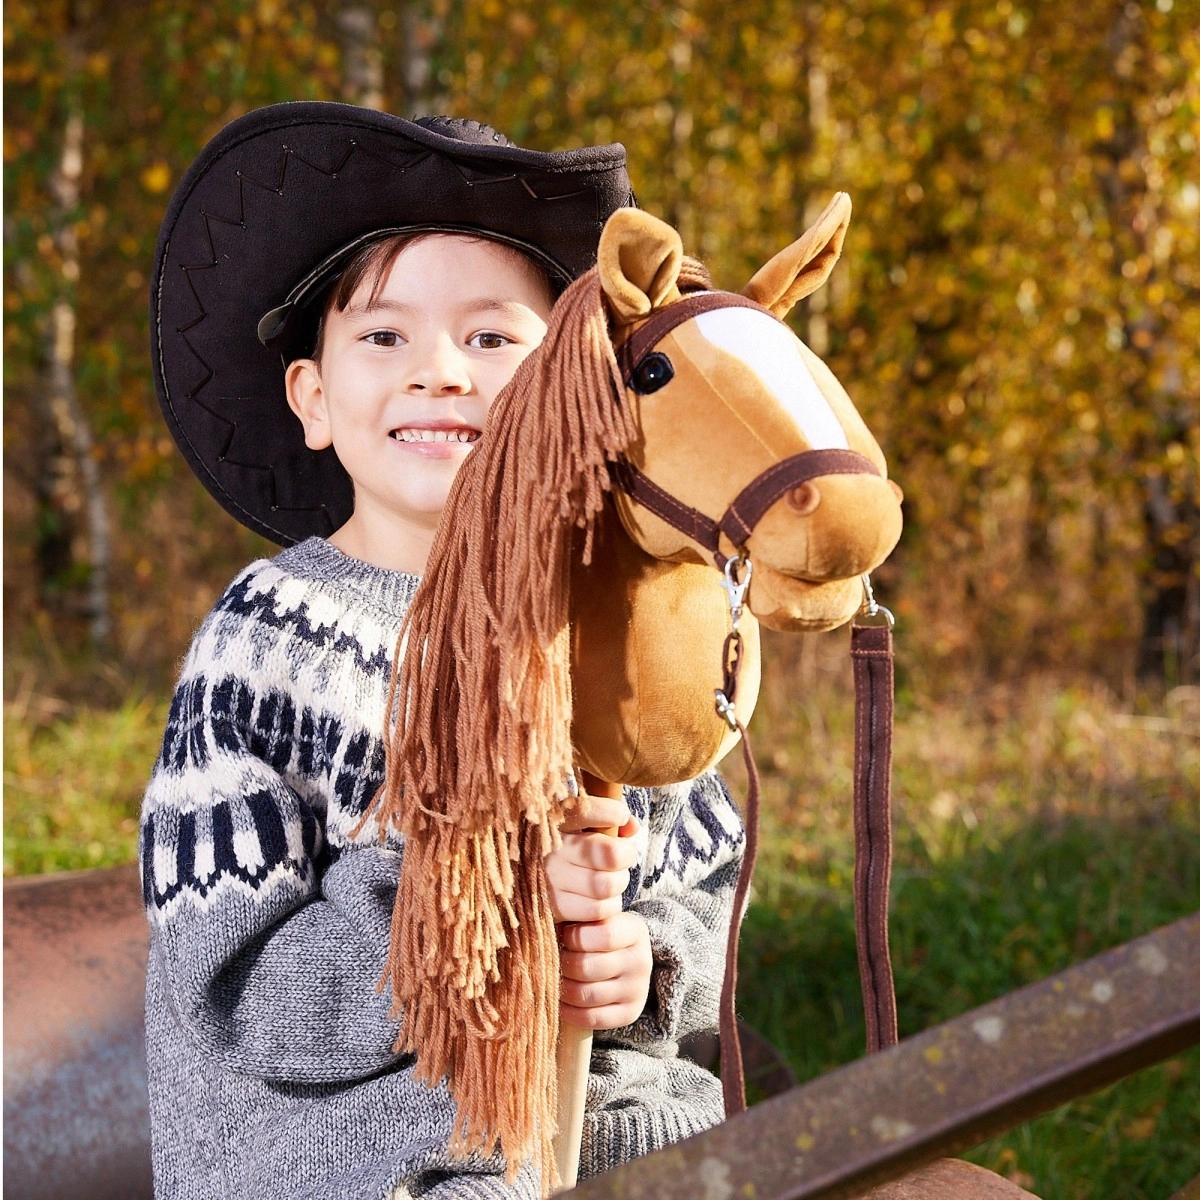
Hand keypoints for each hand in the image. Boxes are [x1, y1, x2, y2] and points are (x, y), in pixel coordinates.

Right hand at [544, 794, 638, 923]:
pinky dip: (607, 906)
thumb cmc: (569, 849)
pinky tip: (599, 898)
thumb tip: (631, 826)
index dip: (612, 812)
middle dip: (625, 856)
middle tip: (621, 857)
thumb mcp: (583, 826)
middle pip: (610, 855)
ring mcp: (548, 881)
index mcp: (551, 823)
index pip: (585, 810)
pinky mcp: (553, 909)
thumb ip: (609, 819)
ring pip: (607, 886)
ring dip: (617, 884)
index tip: (620, 816)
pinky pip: (597, 910)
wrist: (532, 882)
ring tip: (609, 879)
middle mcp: (549, 851)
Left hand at [558, 910, 652, 1029]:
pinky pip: (591, 1018)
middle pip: (589, 968)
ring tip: (554, 978)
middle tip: (553, 959)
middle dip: (563, 964)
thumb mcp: (594, 918)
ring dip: (562, 988)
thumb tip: (545, 922)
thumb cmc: (596, 933)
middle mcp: (641, 961)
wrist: (622, 959)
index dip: (575, 937)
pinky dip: (569, 1011)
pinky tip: (561, 999)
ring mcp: (637, 990)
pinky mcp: (630, 1014)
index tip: (564, 935)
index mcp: (635, 930)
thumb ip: (576, 916)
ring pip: (586, 995)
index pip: (604, 936)